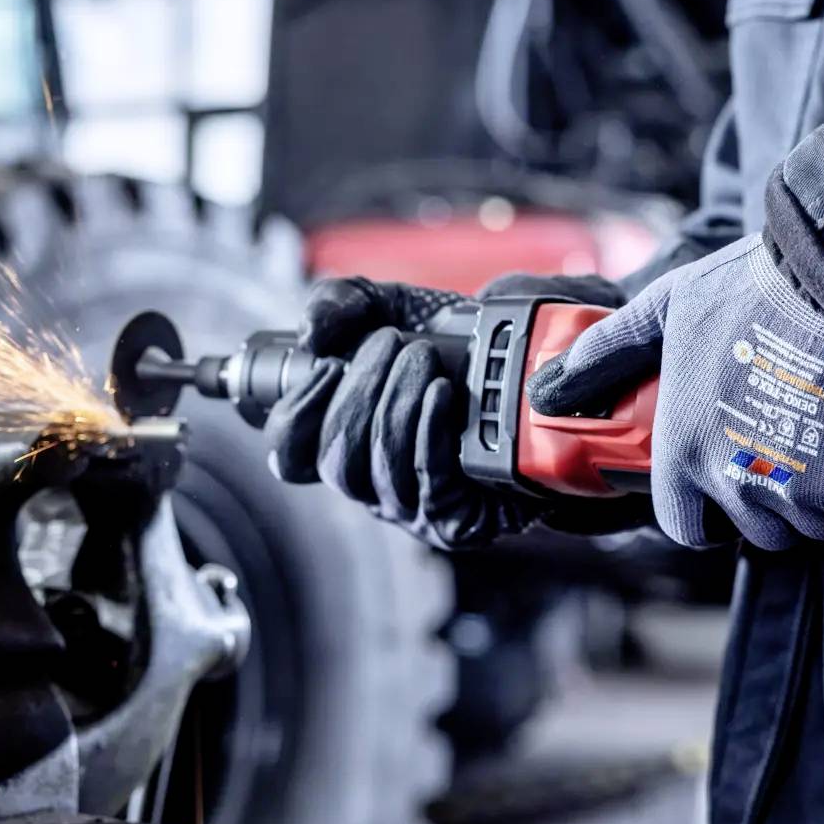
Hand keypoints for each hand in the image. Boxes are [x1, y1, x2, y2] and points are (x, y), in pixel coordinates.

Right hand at [264, 273, 625, 549]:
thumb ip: (343, 304)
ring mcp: (413, 506)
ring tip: (421, 359)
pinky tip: (441, 395)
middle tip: (390, 343)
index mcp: (344, 438)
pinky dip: (428, 433)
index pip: (290, 453)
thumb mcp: (392, 307)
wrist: (533, 370)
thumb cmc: (453, 345)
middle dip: (357, 394)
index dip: (295, 414)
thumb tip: (312, 331)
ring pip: (377, 473)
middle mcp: (371, 479)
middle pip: (333, 461)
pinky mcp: (458, 519)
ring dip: (394, 407)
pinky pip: (427, 485)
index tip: (323, 364)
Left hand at [525, 235, 823, 548]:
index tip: (726, 474)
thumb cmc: (759, 289)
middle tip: (788, 436)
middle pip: (755, 527)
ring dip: (823, 494)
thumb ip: (605, 355)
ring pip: (814, 524)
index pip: (685, 524)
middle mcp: (740, 484)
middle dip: (771, 494)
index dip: (706, 504)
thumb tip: (548, 389)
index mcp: (686, 452)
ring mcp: (806, 497)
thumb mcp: (665, 308)